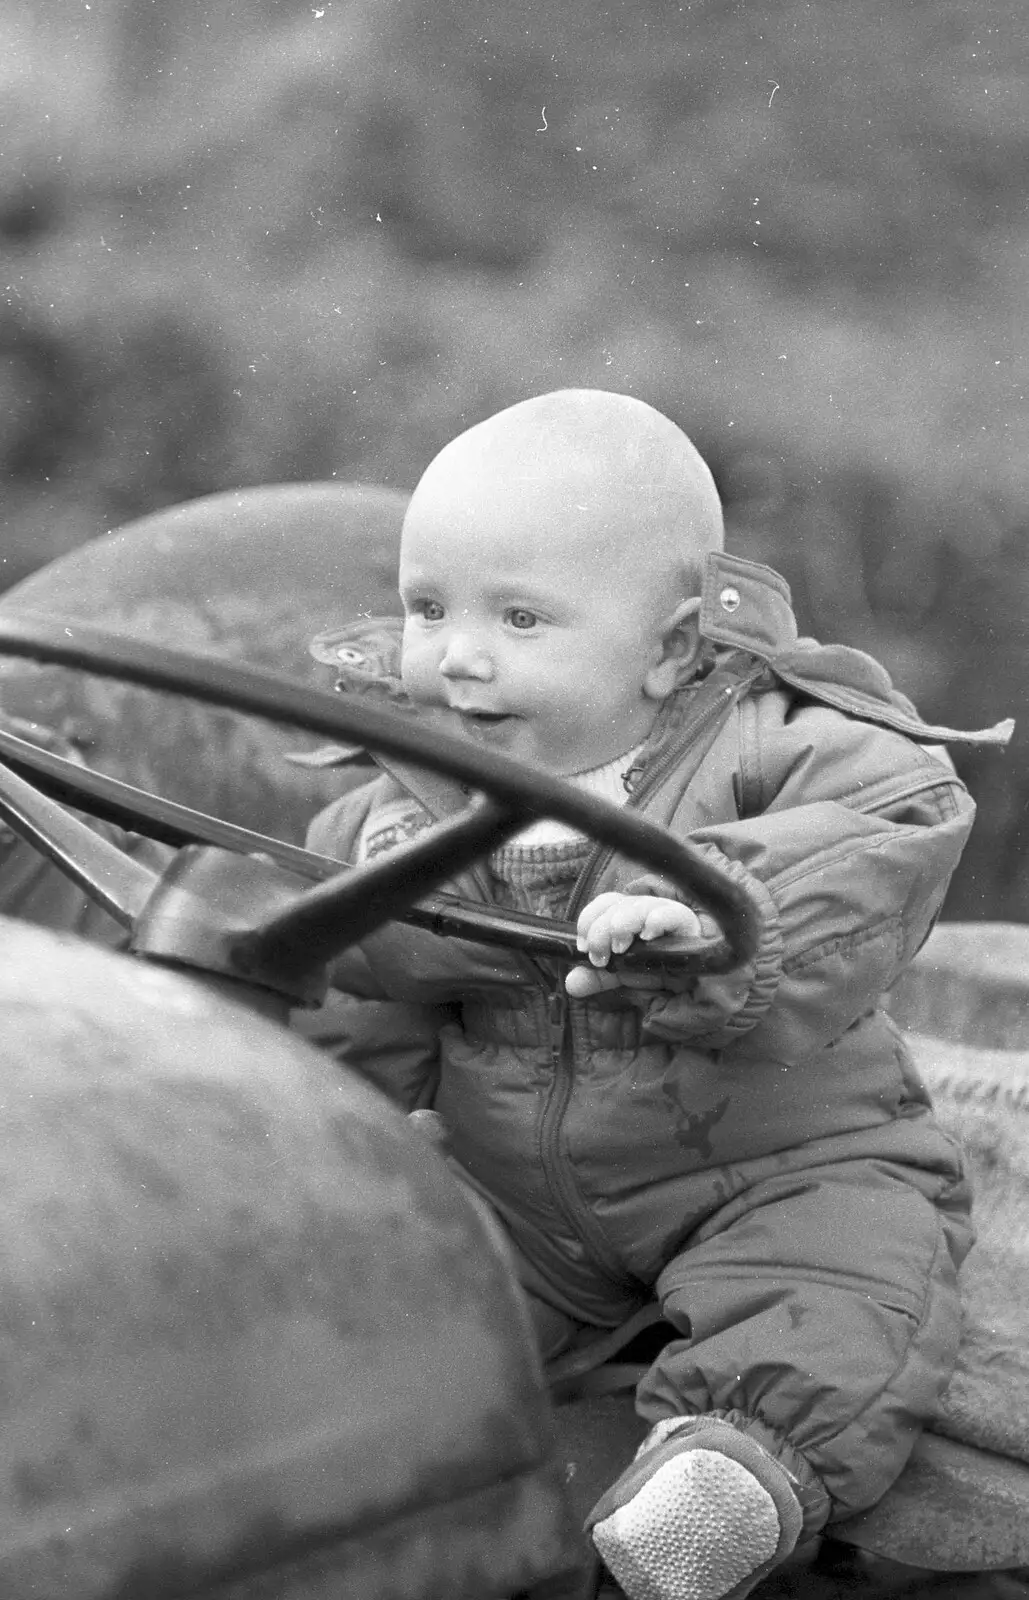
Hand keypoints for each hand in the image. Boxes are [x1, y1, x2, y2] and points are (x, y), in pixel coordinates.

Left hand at [565, 892, 702, 998]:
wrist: (698, 990)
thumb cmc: (662, 975)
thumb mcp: (625, 977)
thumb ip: (599, 978)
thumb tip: (572, 982)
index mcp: (633, 917)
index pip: (608, 902)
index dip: (590, 917)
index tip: (583, 945)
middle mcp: (650, 912)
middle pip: (621, 903)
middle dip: (602, 927)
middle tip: (600, 955)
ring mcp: (671, 918)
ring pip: (642, 905)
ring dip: (623, 922)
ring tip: (619, 946)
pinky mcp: (691, 929)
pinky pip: (675, 915)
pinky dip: (659, 920)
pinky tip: (649, 933)